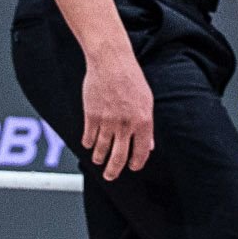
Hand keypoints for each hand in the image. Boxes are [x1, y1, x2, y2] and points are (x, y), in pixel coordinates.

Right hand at [80, 49, 154, 180]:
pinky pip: (89, 137)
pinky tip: (89, 144)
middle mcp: (126, 125)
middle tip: (111, 176)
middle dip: (114, 171)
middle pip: (119, 158)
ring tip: (98, 161)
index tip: (132, 167)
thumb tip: (149, 146)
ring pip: (102, 150)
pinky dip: (88, 143)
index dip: (136, 163)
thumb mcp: (147, 102)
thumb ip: (147, 126)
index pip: (141, 152)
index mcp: (143, 122)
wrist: (111, 62)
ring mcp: (107, 121)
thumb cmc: (131, 78)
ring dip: (99, 158)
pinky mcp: (91, 116)